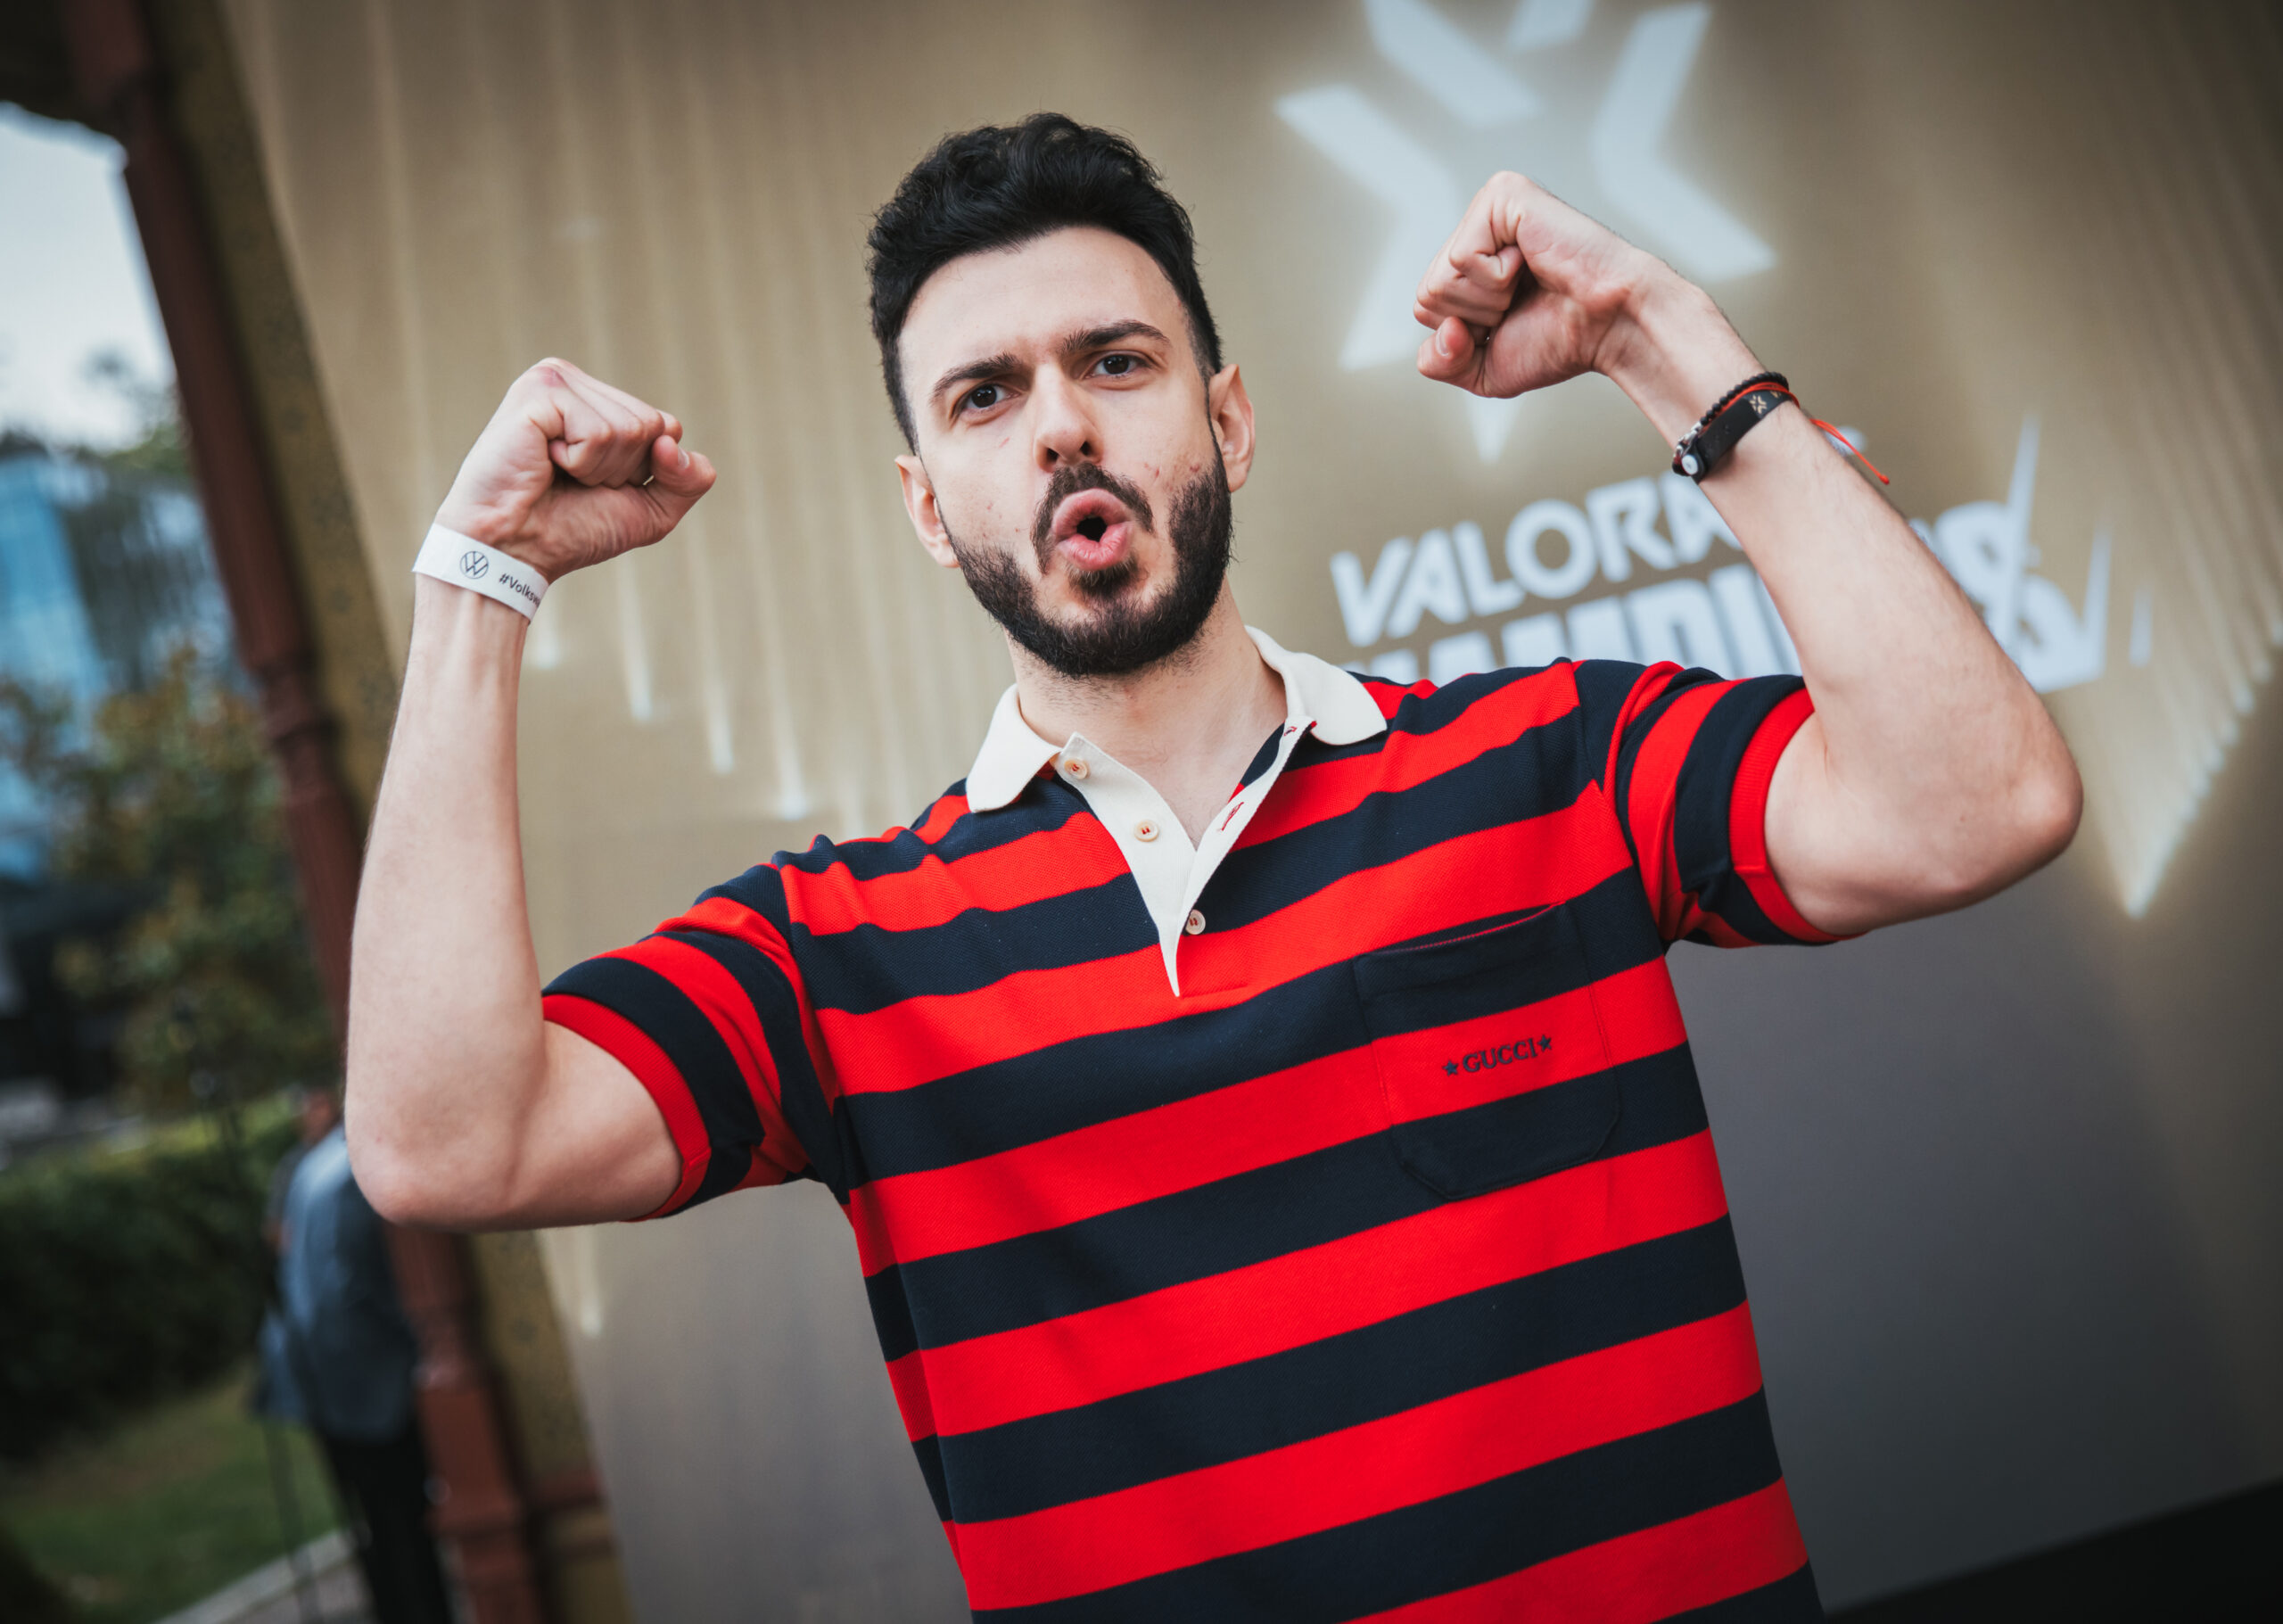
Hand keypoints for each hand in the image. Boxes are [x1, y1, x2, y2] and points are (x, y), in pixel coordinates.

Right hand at [433, 358, 716, 579]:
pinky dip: (582, 463)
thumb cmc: (570, 530)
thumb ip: (689, 481)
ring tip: (556, 473)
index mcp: (596, 398)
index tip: (595, 484)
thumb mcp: (650, 511)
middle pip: (652, 425)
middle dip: (622, 470)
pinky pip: (600, 433)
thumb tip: (675, 445)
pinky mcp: (538, 392)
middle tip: (572, 481)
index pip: (665, 425)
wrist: (512, 551)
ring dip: (599, 469)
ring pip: (631, 428)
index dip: (644, 471)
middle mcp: (575, 381)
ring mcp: (555, 380)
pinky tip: (544, 462)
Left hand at [1412, 173, 1755, 436]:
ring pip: (1440, 280)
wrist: (1610, 326)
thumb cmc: (1560, 341)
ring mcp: (1489, 207)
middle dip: (1475, 317)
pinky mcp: (1503, 194)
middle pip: (1427, 295)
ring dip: (1489, 300)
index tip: (1513, 321)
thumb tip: (1442, 330)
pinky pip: (1462, 258)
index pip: (1426, 308)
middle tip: (1524, 301)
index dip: (1464, 334)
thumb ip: (1440, 362)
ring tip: (1530, 283)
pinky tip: (1532, 263)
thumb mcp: (1483, 369)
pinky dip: (1497, 279)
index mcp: (1472, 262)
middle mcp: (1477, 229)